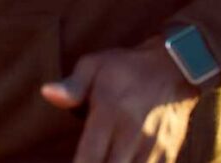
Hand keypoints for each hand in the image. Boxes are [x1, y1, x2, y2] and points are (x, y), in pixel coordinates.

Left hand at [40, 38, 199, 162]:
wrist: (174, 68)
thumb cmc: (125, 67)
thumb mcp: (93, 66)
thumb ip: (72, 86)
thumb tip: (46, 93)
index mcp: (110, 113)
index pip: (90, 156)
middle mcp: (133, 133)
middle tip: (87, 161)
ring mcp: (153, 146)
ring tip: (103, 160)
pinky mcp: (168, 152)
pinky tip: (122, 161)